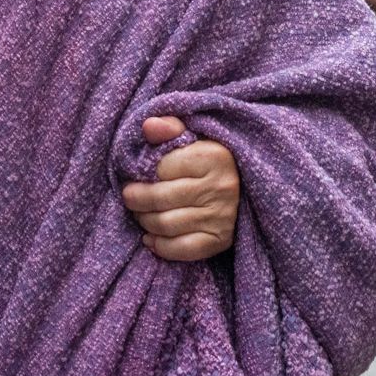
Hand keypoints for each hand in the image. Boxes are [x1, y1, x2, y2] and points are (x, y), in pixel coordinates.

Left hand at [122, 115, 237, 260]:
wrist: (246, 188)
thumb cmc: (210, 161)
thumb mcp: (194, 137)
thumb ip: (170, 128)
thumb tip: (148, 126)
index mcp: (214, 156)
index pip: (161, 167)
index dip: (143, 171)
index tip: (135, 173)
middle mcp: (221, 187)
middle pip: (161, 198)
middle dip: (136, 199)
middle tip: (129, 197)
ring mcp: (222, 216)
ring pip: (166, 224)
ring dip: (145, 221)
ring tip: (140, 214)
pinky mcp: (220, 240)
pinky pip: (181, 249)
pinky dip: (159, 245)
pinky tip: (150, 237)